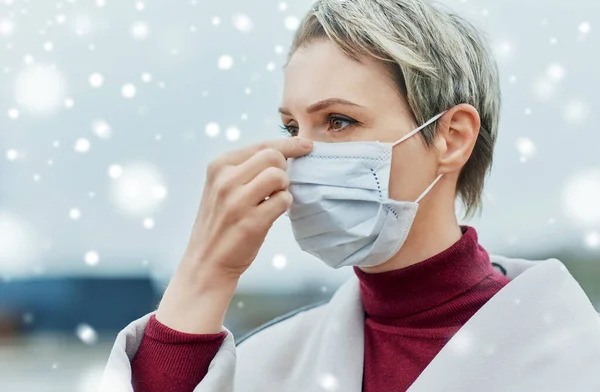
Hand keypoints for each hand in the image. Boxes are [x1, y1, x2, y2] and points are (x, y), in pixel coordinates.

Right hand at [156, 137, 312, 332]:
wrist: (206, 262)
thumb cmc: (221, 222)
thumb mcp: (222, 187)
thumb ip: (246, 169)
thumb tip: (286, 153)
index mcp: (219, 166)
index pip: (261, 145)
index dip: (289, 144)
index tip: (307, 145)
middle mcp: (225, 180)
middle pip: (273, 156)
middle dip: (283, 169)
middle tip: (276, 187)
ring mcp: (237, 201)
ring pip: (279, 176)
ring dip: (284, 188)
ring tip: (272, 200)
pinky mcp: (251, 222)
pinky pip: (284, 200)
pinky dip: (284, 206)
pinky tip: (271, 214)